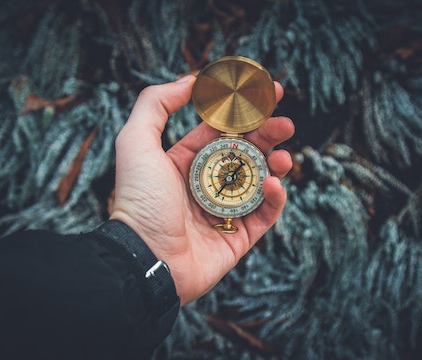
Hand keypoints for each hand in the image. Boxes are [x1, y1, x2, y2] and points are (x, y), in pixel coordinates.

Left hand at [110, 75, 293, 303]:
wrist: (145, 259)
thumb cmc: (139, 200)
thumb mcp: (136, 141)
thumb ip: (157, 105)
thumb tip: (190, 80)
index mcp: (184, 161)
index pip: (220, 131)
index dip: (243, 112)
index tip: (266, 94)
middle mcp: (205, 184)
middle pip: (246, 153)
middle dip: (268, 135)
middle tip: (286, 123)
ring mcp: (223, 211)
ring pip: (259, 182)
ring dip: (276, 165)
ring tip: (284, 157)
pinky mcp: (238, 237)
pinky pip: (264, 215)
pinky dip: (274, 199)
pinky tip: (273, 185)